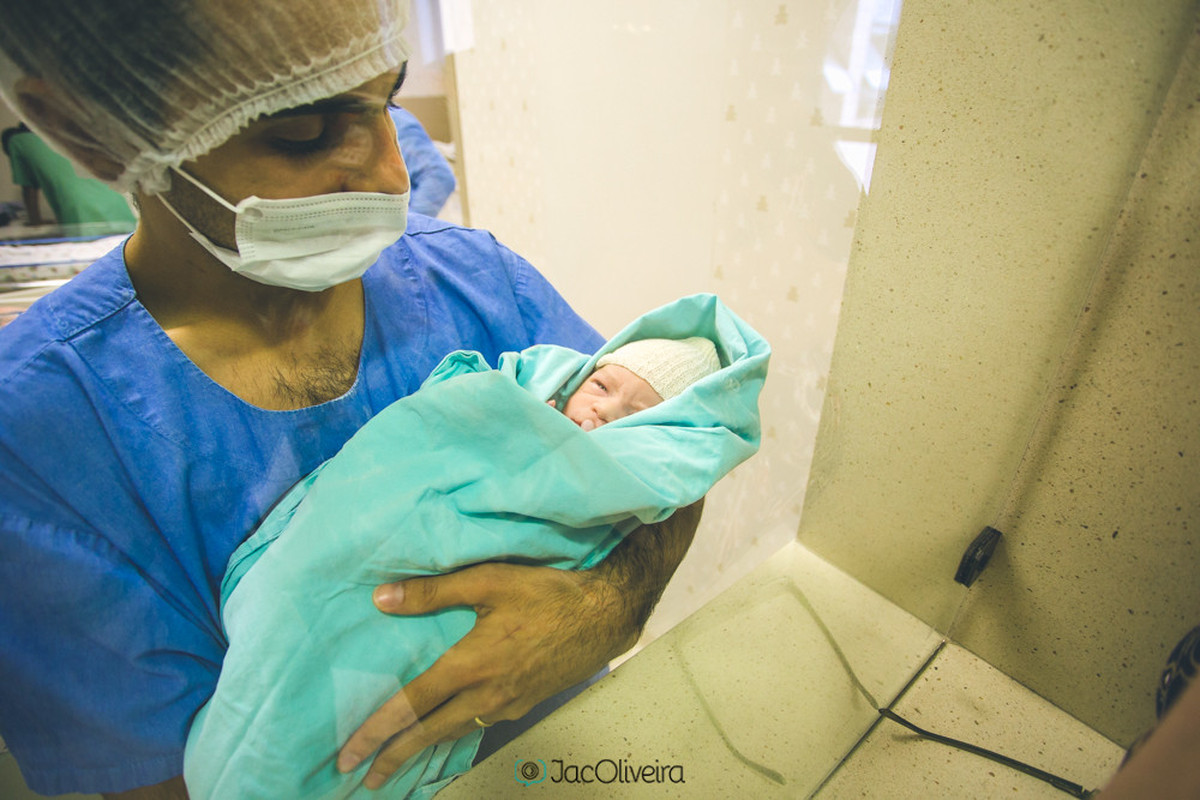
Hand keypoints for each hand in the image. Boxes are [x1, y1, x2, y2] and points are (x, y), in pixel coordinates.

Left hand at [336, 562, 632, 789]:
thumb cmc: (547, 593)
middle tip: (361, 776)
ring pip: (453, 733)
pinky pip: (478, 724)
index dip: (375, 731)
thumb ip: (432, 592)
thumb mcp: (488, 581)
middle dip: (392, 758)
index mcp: (470, 665)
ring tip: (396, 761)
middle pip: (428, 734)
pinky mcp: (524, 704)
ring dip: (420, 749)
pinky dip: (452, 734)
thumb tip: (382, 598)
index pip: (410, 705)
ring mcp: (507, 704)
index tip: (349, 753)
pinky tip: (446, 729)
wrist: (604, 614)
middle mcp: (486, 693)